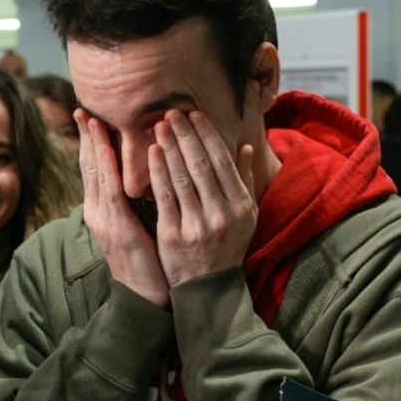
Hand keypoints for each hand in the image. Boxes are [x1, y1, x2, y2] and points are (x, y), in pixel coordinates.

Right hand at [75, 110, 169, 305]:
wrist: (145, 297)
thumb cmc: (149, 260)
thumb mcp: (142, 223)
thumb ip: (140, 199)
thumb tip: (151, 173)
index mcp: (104, 210)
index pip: (97, 169)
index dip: (93, 143)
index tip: (91, 117)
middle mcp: (99, 212)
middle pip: (90, 167)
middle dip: (86, 138)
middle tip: (82, 109)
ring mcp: (105, 220)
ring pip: (96, 175)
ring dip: (94, 146)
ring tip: (90, 120)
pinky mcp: (118, 229)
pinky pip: (111, 193)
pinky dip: (108, 169)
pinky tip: (107, 151)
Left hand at [149, 110, 256, 287]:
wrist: (208, 287)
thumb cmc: (227, 245)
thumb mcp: (245, 216)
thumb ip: (244, 180)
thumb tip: (247, 147)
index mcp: (241, 205)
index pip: (222, 162)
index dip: (207, 135)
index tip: (194, 114)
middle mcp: (222, 214)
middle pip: (201, 165)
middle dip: (186, 135)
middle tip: (171, 112)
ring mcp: (197, 225)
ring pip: (182, 177)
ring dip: (170, 147)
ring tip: (158, 125)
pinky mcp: (174, 235)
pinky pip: (165, 197)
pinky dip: (158, 172)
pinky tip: (152, 152)